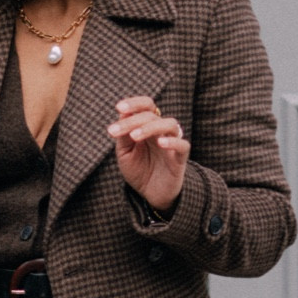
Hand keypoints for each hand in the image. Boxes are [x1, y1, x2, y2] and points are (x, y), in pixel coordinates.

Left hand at [107, 96, 188, 212]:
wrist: (151, 194)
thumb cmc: (139, 170)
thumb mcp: (125, 153)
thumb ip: (123, 136)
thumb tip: (121, 114)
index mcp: (148, 126)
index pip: (146, 106)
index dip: (134, 103)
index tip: (119, 107)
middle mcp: (161, 131)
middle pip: (151, 115)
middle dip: (132, 121)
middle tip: (114, 132)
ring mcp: (172, 142)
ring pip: (170, 124)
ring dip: (150, 127)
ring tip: (134, 137)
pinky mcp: (180, 158)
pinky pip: (182, 145)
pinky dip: (172, 142)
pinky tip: (160, 143)